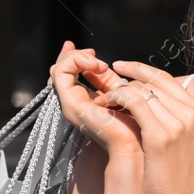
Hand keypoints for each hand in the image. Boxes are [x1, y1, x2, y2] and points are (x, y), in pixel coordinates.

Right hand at [50, 40, 141, 160]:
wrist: (134, 143)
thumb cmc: (133, 121)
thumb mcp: (119, 92)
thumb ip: (108, 79)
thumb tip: (107, 63)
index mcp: (85, 101)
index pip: (70, 75)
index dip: (76, 59)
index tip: (91, 50)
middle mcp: (74, 103)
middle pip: (60, 72)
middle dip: (73, 56)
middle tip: (92, 52)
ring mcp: (69, 104)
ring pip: (59, 69)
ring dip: (77, 58)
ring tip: (99, 63)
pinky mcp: (70, 103)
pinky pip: (62, 73)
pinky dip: (76, 62)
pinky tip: (97, 66)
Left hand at [92, 61, 193, 193]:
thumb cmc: (177, 182)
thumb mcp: (184, 144)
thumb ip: (173, 120)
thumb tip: (151, 104)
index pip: (167, 79)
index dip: (142, 70)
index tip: (123, 68)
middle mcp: (193, 113)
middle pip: (154, 81)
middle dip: (128, 77)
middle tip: (107, 80)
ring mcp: (179, 123)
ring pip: (142, 90)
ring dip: (118, 91)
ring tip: (103, 99)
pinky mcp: (160, 135)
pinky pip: (134, 103)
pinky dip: (117, 99)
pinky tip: (105, 105)